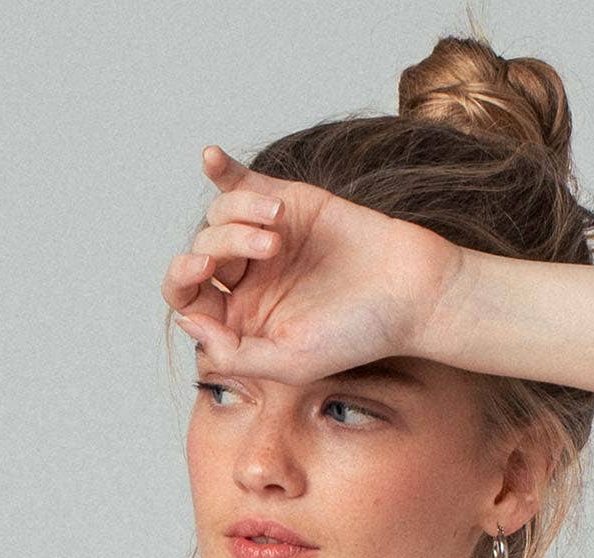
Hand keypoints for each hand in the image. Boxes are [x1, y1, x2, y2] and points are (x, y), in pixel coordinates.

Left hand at [162, 141, 460, 384]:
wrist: (410, 291)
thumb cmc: (358, 335)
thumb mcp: (291, 363)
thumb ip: (233, 353)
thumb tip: (186, 319)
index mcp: (243, 322)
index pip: (188, 298)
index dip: (183, 281)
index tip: (208, 275)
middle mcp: (247, 281)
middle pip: (201, 253)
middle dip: (222, 246)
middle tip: (268, 248)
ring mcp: (264, 239)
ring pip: (219, 217)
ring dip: (241, 218)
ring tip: (280, 232)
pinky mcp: (287, 202)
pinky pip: (239, 182)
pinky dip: (222, 169)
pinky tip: (210, 158)